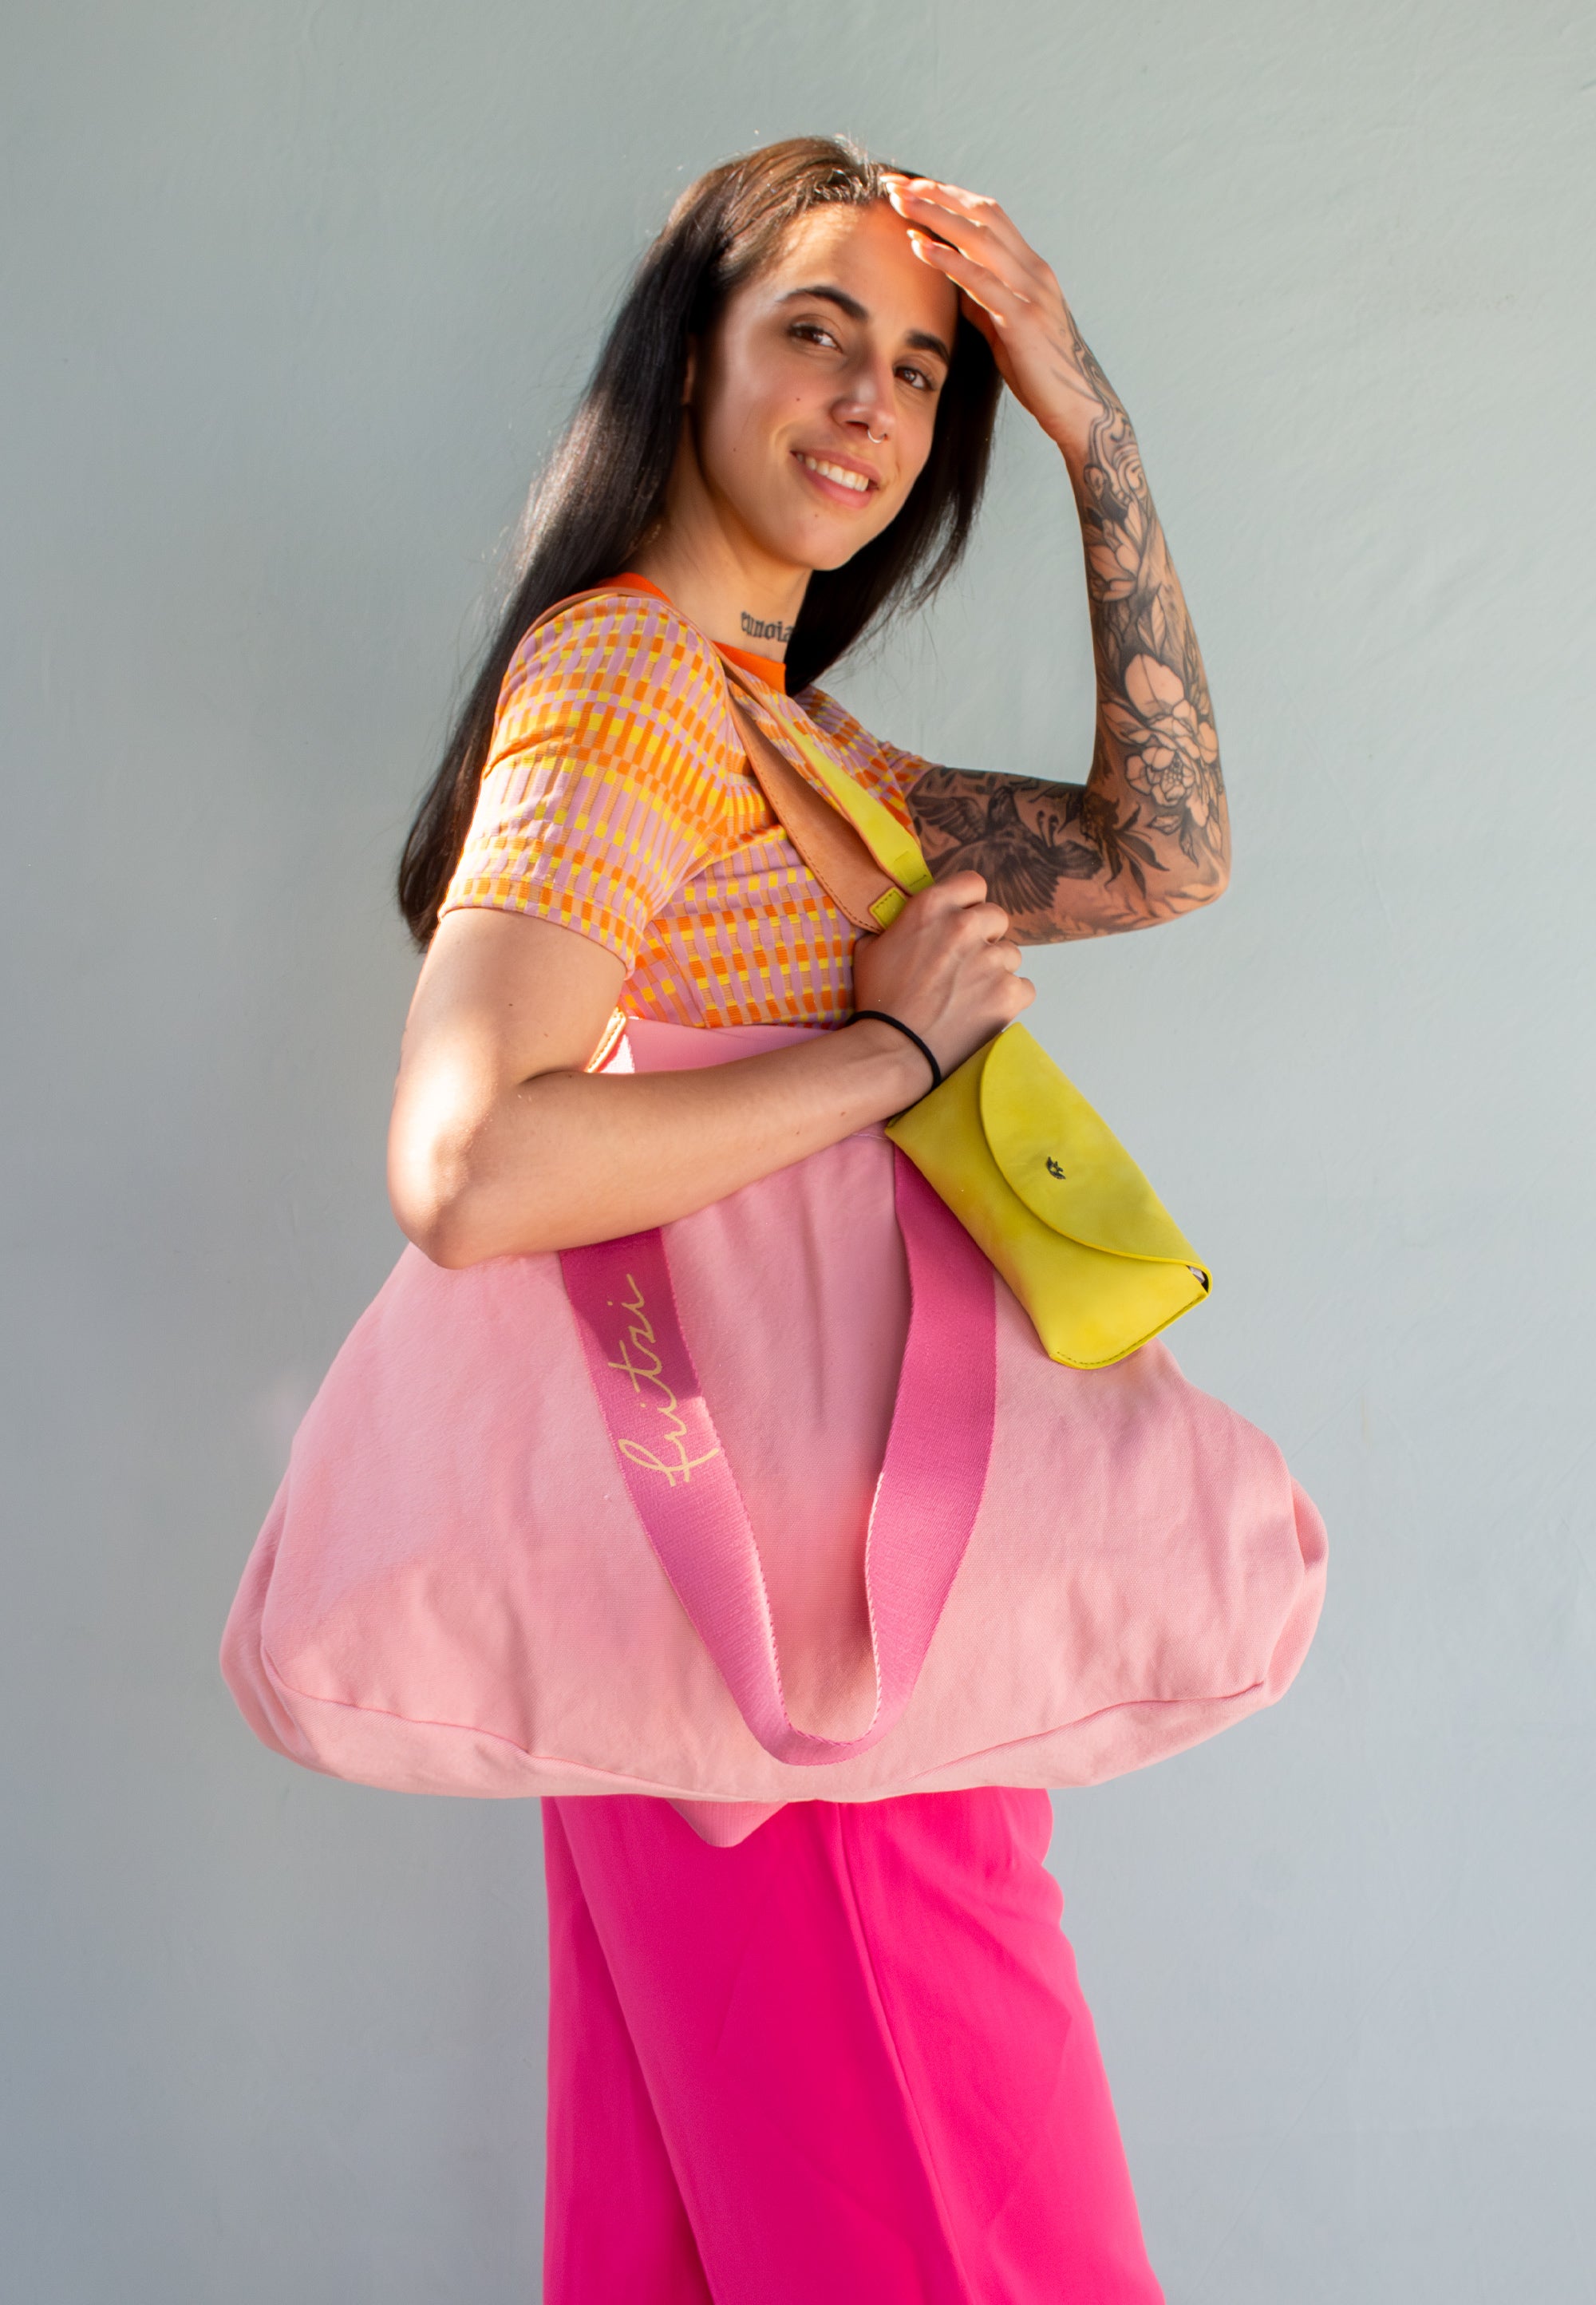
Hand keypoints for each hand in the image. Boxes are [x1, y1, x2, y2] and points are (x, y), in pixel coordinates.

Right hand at [852, 871, 1033, 1079]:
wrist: (894, 1049)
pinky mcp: (1009, 992)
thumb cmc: (879, 1002)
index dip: (970, 902)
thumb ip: (898, 927)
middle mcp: (965, 926)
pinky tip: (984, 1011)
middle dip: (985, 936)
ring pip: (1011, 955)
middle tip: (966, 963)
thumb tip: (907, 925)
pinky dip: (1009, 999)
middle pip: (997, 917)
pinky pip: (1024, 987)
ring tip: (971, 995)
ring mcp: (991, 960)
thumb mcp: (871, 950)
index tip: (963, 919)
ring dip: (996, 970)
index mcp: (932, 907)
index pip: (973, 883)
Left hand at [882, 175, 1112, 456]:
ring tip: (901, 202)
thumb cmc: (1041, 374)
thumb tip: (955, 285)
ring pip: (981, 238)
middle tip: (896, 182)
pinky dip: (948, 260)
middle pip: (982, 214)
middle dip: (937, 194)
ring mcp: (1030, 293)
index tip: (911, 187)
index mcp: (1030, 269)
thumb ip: (983, 303)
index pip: (988, 216)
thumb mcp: (1006, 331)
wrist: (1079, 409)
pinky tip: (919, 247)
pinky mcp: (1023, 321)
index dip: (949, 197)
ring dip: (937, 216)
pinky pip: (981, 281)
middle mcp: (1033, 271)